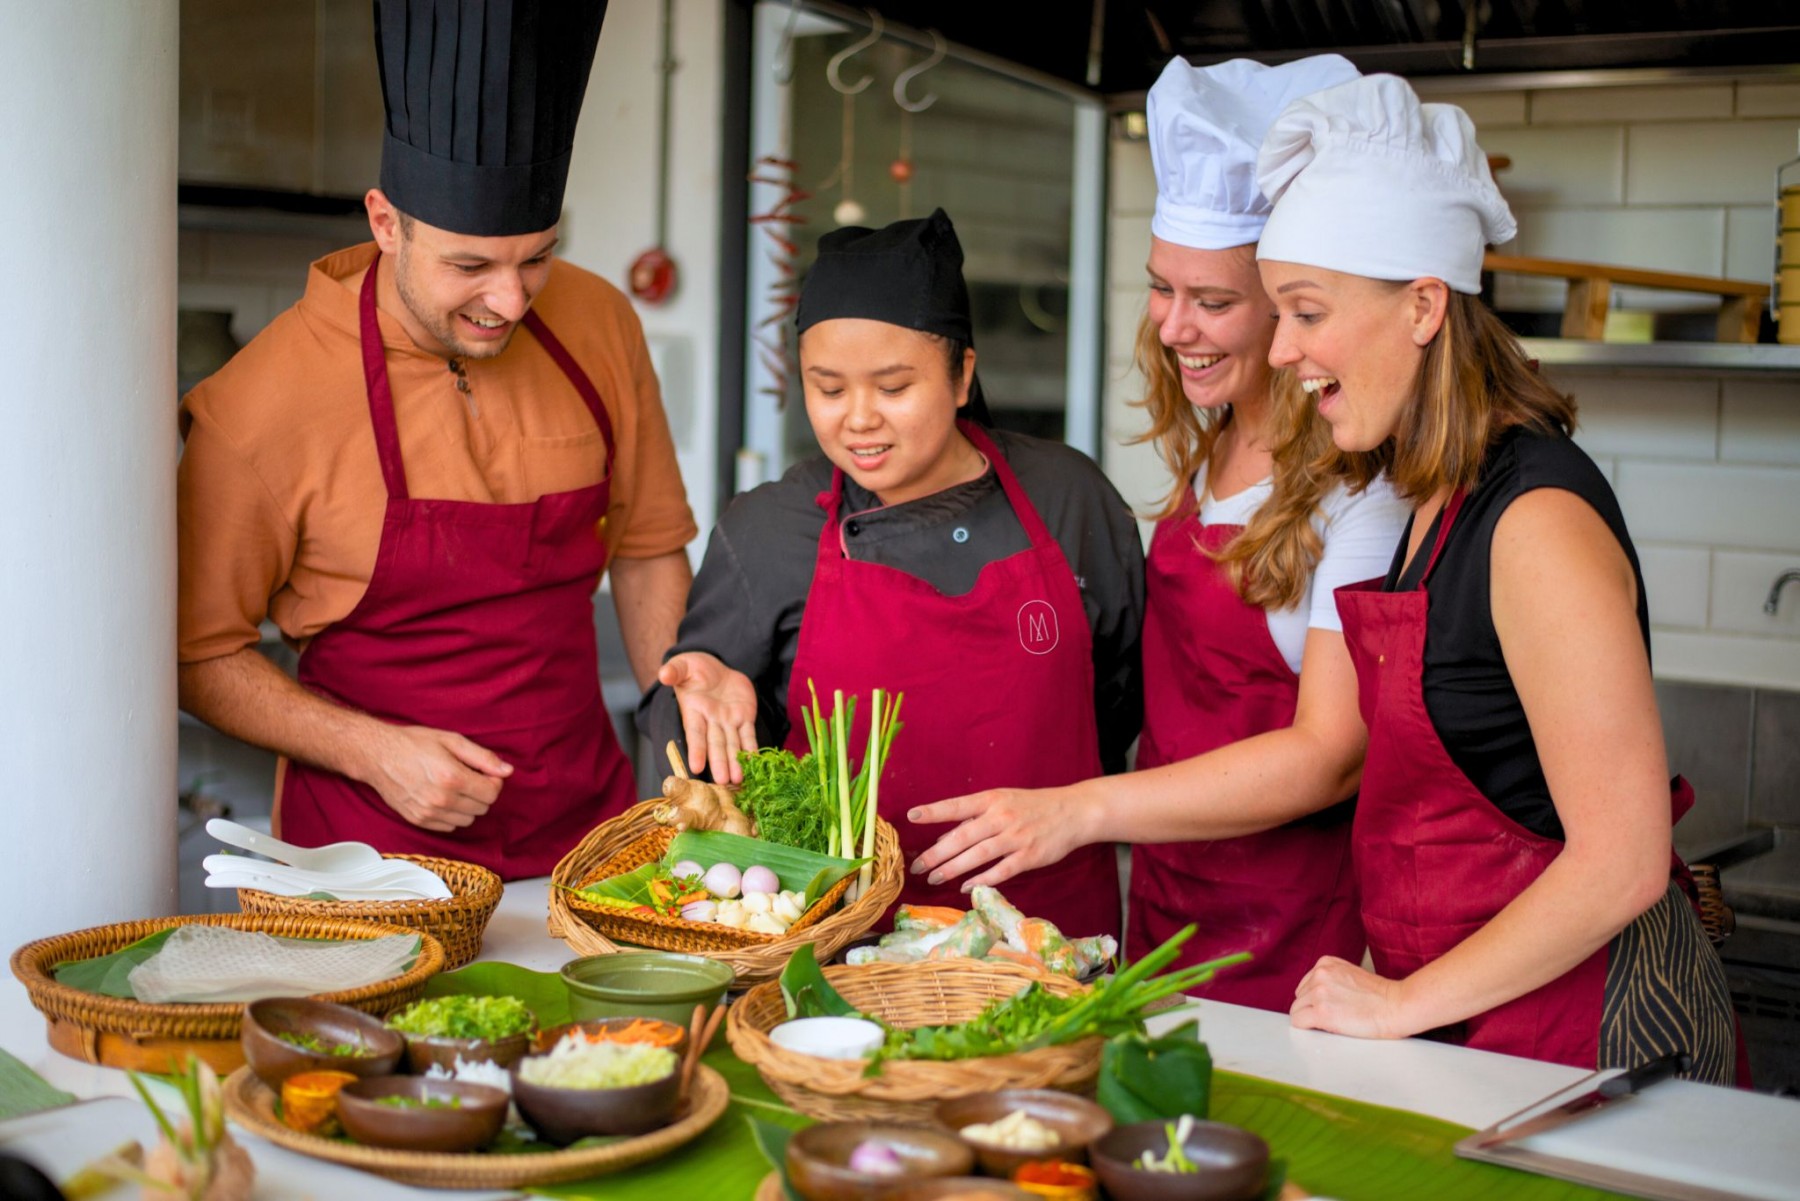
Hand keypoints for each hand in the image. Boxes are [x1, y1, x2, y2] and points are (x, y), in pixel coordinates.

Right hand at [360, 725, 511, 832]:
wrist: (378, 756)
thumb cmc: (413, 744)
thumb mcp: (452, 741)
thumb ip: (483, 757)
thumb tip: (507, 770)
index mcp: (452, 778)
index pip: (492, 793)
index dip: (494, 781)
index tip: (485, 773)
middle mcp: (442, 800)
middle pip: (482, 808)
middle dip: (482, 793)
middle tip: (469, 777)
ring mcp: (429, 813)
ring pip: (467, 820)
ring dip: (468, 805)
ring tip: (455, 787)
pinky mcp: (419, 820)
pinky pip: (449, 826)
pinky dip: (452, 815)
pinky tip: (443, 798)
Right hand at [658, 651, 759, 783]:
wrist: (715, 667)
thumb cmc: (694, 668)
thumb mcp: (683, 665)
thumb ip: (674, 671)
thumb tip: (663, 674)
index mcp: (694, 711)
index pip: (695, 733)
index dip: (696, 750)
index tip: (696, 767)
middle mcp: (711, 720)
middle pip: (716, 744)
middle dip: (720, 762)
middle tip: (723, 781)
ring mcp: (728, 721)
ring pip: (733, 744)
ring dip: (735, 762)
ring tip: (738, 780)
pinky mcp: (744, 717)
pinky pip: (749, 735)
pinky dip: (752, 749)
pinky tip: (754, 763)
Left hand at [906, 785, 1090, 889]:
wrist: (1072, 812)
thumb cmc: (1031, 806)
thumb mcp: (1002, 802)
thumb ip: (974, 819)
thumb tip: (943, 839)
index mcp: (992, 799)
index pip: (957, 806)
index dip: (934, 811)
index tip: (912, 816)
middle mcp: (1002, 817)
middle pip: (963, 836)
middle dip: (937, 853)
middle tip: (917, 866)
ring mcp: (1016, 837)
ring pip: (978, 855)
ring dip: (953, 869)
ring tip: (934, 878)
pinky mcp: (1029, 856)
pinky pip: (1001, 871)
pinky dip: (982, 880)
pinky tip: (965, 887)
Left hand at [1290, 956, 1411, 1038]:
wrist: (1397, 1006)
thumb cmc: (1380, 996)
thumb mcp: (1349, 974)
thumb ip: (1330, 978)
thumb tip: (1313, 994)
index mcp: (1326, 963)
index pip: (1305, 984)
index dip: (1315, 999)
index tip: (1329, 1006)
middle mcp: (1320, 974)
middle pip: (1300, 998)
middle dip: (1312, 1008)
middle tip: (1335, 1015)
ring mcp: (1319, 993)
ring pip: (1297, 1011)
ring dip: (1312, 1019)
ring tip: (1336, 1021)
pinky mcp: (1322, 1013)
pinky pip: (1298, 1022)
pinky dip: (1308, 1028)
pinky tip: (1325, 1028)